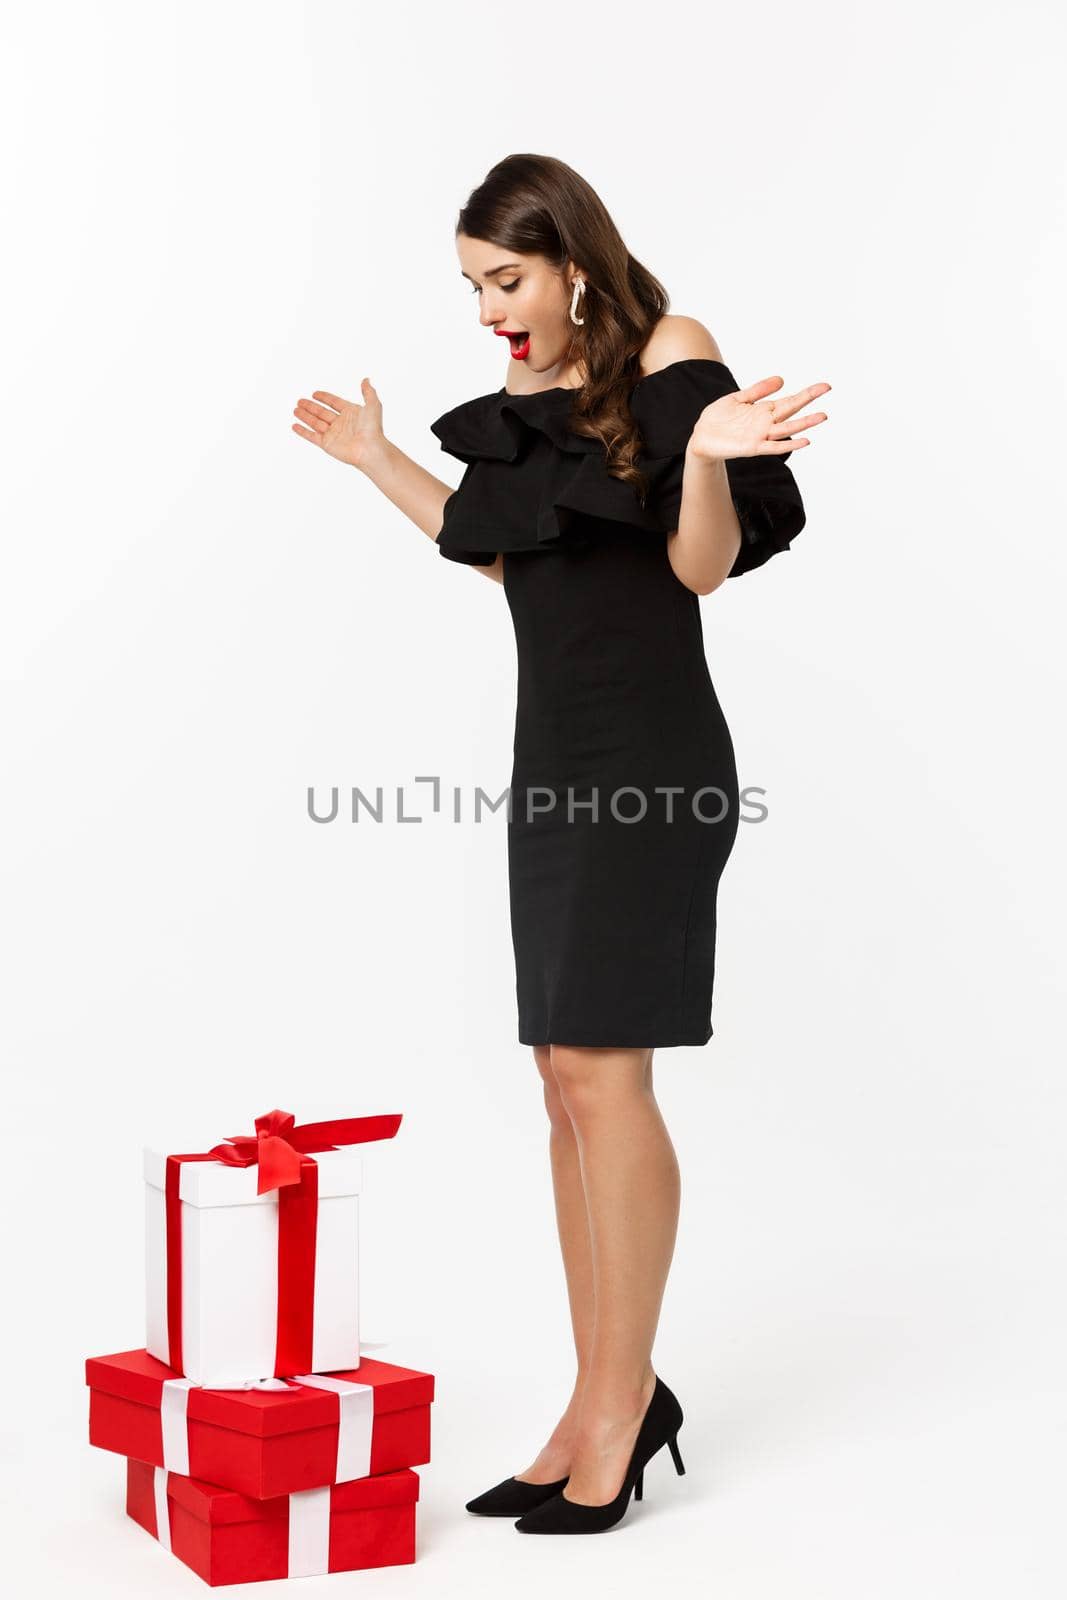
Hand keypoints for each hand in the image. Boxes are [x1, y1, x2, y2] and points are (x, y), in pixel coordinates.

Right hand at [291, 378, 385, 469]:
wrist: (369, 449)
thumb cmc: (373, 429)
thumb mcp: (373, 405)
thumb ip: (368, 392)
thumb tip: (366, 379)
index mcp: (350, 413)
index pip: (334, 402)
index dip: (324, 397)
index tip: (315, 393)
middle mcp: (340, 423)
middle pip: (321, 412)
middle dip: (310, 406)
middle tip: (300, 401)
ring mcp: (333, 434)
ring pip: (315, 422)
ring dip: (305, 416)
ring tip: (295, 410)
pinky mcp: (327, 444)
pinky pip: (312, 436)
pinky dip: (303, 431)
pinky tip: (295, 426)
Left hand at [687, 375, 830, 462]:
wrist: (701, 436)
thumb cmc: (718, 418)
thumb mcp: (738, 398)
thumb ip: (758, 390)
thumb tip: (782, 379)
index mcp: (764, 410)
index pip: (790, 400)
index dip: (807, 393)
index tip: (825, 386)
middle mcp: (766, 423)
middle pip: (792, 410)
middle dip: (809, 400)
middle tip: (828, 389)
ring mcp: (761, 435)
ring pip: (788, 429)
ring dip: (805, 423)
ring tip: (822, 416)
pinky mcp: (752, 447)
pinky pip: (774, 446)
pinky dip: (789, 444)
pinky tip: (804, 440)